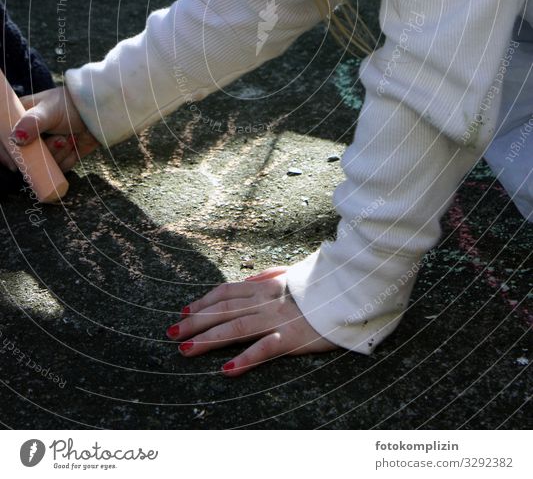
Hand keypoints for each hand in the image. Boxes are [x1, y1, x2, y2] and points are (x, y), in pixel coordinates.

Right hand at [4, 86, 99, 172]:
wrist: (99, 112)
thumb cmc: (71, 104)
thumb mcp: (50, 110)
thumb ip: (32, 122)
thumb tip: (15, 138)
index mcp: (20, 119)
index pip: (3, 138)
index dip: (5, 153)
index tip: (14, 163)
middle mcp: (30, 135)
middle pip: (24, 158)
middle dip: (44, 153)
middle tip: (60, 140)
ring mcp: (45, 148)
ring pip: (42, 165)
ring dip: (59, 155)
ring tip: (70, 138)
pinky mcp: (60, 157)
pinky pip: (58, 169)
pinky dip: (67, 159)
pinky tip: (75, 145)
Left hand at [166, 266, 336, 375]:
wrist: (354, 286)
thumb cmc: (325, 281)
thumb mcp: (295, 271)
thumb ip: (271, 275)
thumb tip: (249, 278)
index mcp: (267, 284)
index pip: (226, 292)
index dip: (203, 302)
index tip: (185, 311)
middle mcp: (267, 299)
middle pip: (223, 310)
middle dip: (194, 322)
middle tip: (171, 333)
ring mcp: (279, 317)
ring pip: (236, 327)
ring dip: (208, 339)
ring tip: (185, 349)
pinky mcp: (294, 335)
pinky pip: (266, 347)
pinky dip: (245, 358)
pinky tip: (227, 369)